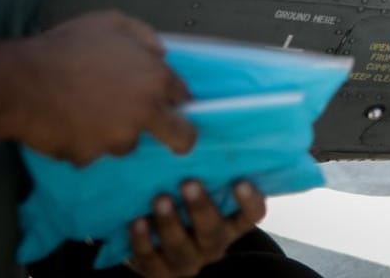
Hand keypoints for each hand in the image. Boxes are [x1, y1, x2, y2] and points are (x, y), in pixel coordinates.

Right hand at [15, 11, 193, 164]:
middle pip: (180, 137)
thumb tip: (160, 54)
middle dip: (180, 138)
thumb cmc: (66, 47)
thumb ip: (144, 37)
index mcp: (154, 78)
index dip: (177, 100)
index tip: (172, 106)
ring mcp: (117, 138)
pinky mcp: (90, 156)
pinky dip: (81, 142)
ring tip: (86, 112)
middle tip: (173, 139)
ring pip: (126, 142)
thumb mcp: (112, 23)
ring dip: (114, 133)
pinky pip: (90, 152)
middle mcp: (143, 112)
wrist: (20, 81)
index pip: (184, 97)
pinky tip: (64, 123)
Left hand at [124, 180, 266, 277]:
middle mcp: (213, 244)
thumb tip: (197, 126)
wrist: (157, 245)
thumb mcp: (202, 191)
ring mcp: (186, 261)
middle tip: (189, 183)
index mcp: (231, 223)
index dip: (250, 202)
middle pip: (214, 232)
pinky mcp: (159, 272)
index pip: (252, 216)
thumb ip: (207, 173)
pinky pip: (150, 260)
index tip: (241, 181)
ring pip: (181, 247)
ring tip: (160, 199)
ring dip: (170, 223)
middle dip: (201, 207)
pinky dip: (143, 240)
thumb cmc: (183, 205)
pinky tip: (137, 221)